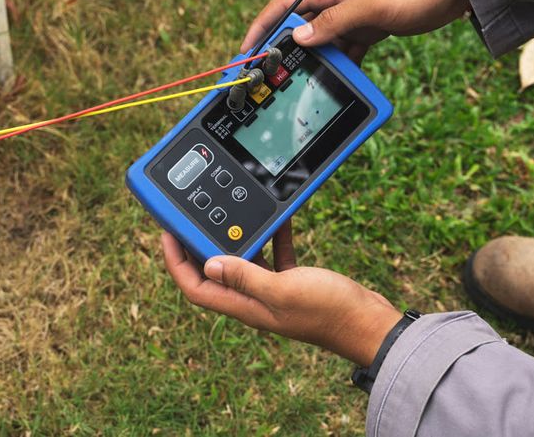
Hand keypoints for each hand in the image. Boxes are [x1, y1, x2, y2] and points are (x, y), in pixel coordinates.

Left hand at [161, 222, 401, 365]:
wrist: (366, 321)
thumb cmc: (328, 311)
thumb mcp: (283, 290)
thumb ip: (246, 276)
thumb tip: (209, 263)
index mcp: (246, 306)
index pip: (197, 287)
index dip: (176, 262)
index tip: (167, 234)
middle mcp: (255, 300)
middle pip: (215, 272)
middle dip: (200, 246)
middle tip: (192, 217)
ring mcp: (274, 292)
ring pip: (244, 261)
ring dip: (236, 238)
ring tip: (230, 212)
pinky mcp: (295, 282)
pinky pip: (275, 255)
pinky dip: (273, 236)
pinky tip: (279, 219)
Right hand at [241, 0, 470, 62]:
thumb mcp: (372, 6)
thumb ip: (335, 21)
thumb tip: (298, 39)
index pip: (283, 6)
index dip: (260, 26)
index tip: (245, 51)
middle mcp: (336, 4)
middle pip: (297, 29)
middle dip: (282, 52)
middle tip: (268, 79)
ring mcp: (353, 19)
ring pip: (321, 45)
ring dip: (312, 64)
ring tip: (299, 87)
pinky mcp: (369, 31)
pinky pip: (346, 53)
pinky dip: (341, 68)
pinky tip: (337, 84)